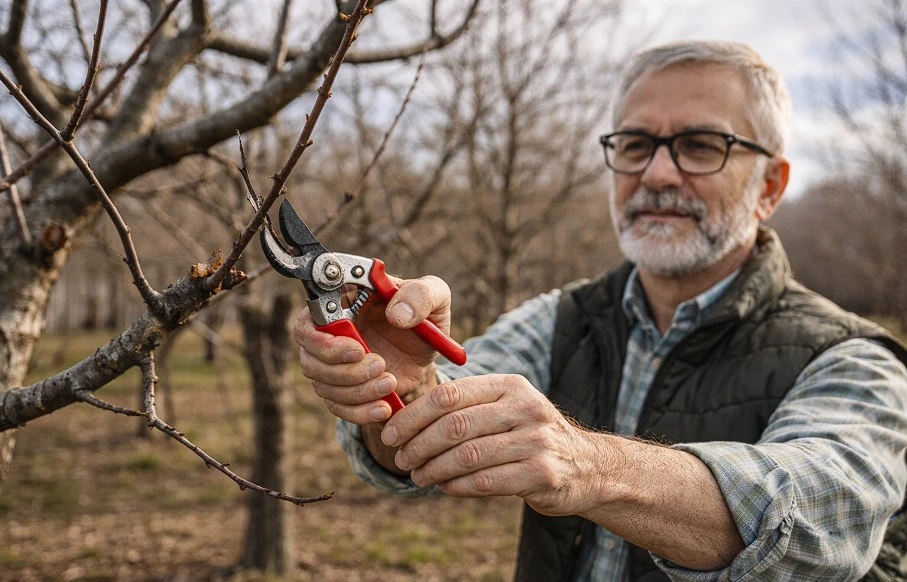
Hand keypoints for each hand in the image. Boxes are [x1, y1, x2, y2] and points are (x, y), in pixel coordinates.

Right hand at [293, 275, 454, 424]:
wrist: (431, 350)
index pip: (308, 320)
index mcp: (343, 301)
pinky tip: (383, 408)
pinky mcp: (343, 387)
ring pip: (322, 384)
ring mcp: (333, 362)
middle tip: (380, 365)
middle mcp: (330, 332)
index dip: (323, 340)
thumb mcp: (435, 296)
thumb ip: (421, 295)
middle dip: (344, 370)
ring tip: (390, 382)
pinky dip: (359, 411)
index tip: (358, 349)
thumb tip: (398, 315)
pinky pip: (336, 406)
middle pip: (310, 358)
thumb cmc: (426, 315)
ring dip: (356, 390)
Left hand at [380, 374, 605, 516]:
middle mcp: (525, 408)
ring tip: (417, 477)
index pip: (450, 395)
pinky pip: (484, 481)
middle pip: (455, 425)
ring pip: (467, 456)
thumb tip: (404, 416)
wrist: (586, 466)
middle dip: (418, 445)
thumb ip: (465, 408)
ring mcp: (536, 441)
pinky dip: (456, 486)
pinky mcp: (542, 474)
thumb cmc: (529, 435)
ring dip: (433, 469)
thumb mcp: (505, 408)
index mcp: (509, 386)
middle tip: (401, 460)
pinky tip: (444, 487)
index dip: (413, 416)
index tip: (391, 434)